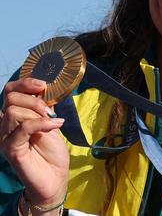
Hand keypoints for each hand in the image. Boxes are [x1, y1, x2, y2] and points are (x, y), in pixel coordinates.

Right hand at [0, 78, 68, 206]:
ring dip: (37, 112)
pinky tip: (56, 125)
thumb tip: (46, 90)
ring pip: (13, 111)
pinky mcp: (11, 149)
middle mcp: (5, 126)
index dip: (24, 84)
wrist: (55, 178)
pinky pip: (23, 128)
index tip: (42, 85)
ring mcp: (5, 138)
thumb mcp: (50, 124)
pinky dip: (41, 123)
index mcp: (14, 117)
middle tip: (49, 110)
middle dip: (34, 99)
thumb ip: (44, 108)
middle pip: (11, 98)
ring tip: (53, 121)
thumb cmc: (52, 153)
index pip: (9, 92)